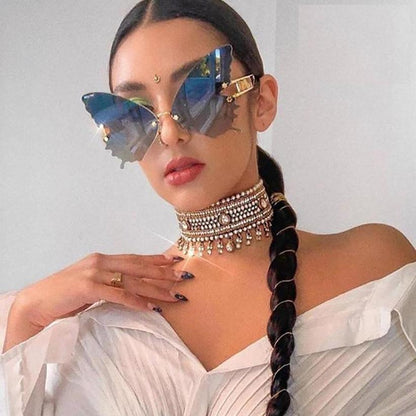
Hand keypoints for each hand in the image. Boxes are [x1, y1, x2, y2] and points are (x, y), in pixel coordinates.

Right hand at [11, 252, 191, 329]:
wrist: (36, 302)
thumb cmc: (64, 295)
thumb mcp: (90, 283)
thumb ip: (109, 280)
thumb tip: (131, 286)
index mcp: (102, 259)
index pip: (136, 258)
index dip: (157, 259)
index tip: (176, 260)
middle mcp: (101, 262)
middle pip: (139, 267)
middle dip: (163, 273)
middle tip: (183, 277)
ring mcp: (94, 273)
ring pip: (133, 281)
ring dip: (156, 289)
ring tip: (174, 295)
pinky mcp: (88, 287)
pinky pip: (118, 295)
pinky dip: (136, 301)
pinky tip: (150, 307)